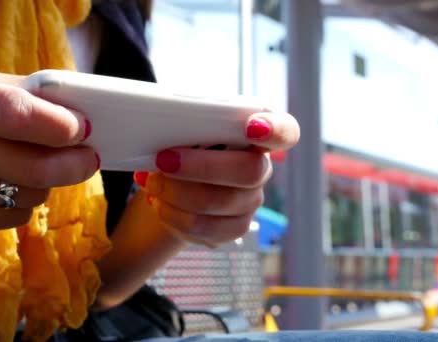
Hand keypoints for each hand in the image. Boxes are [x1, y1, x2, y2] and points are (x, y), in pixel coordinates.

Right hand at [0, 73, 98, 228]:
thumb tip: (79, 117)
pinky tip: (11, 183)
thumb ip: (26, 97)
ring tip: (37, 164)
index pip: (21, 117)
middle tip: (88, 157)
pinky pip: (15, 218)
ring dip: (49, 182)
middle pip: (36, 170)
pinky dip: (26, 202)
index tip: (83, 128)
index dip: (62, 126)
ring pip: (31, 196)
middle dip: (75, 165)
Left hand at [134, 111, 299, 246]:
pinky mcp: (233, 228)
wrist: (173, 183)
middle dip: (201, 167)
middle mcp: (260, 169)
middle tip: (164, 160)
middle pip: (249, 172)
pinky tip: (159, 202)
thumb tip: (161, 124)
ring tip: (152, 182)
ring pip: (219, 202)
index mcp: (257, 134)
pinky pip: (203, 227)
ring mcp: (250, 201)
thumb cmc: (184, 145)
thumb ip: (189, 122)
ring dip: (176, 193)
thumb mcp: (187, 126)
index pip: (286, 132)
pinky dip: (171, 214)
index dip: (275, 130)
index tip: (252, 127)